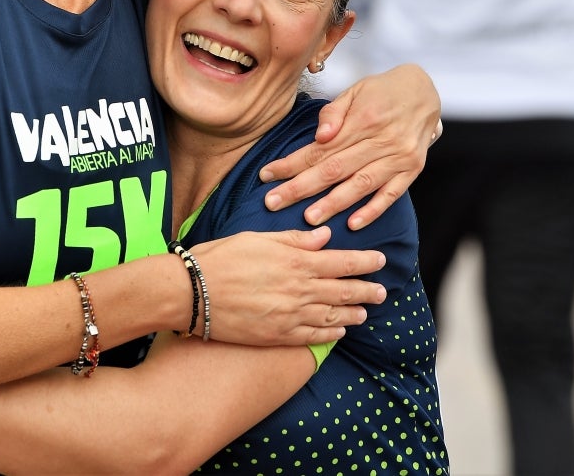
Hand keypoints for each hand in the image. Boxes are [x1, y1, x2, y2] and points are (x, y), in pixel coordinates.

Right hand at [188, 226, 385, 346]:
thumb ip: (294, 239)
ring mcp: (291, 316)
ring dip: (353, 314)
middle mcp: (300, 290)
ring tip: (365, 313)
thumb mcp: (258, 238)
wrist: (192, 293)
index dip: (365, 262)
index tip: (381, 261)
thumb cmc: (221, 258)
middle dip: (366, 290)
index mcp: (296, 261)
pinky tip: (339, 332)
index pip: (342, 261)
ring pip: (333, 316)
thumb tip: (324, 236)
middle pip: (344, 291)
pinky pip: (313, 337)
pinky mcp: (278, 336)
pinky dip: (330, 334)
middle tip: (382, 291)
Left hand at [260, 64, 440, 228]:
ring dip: (333, 204)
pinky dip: (372, 210)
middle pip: (334, 169)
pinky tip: (352, 224)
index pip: (320, 148)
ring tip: (308, 218)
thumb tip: (319, 136)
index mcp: (363, 119)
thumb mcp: (356, 90)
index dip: (291, 163)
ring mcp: (398, 157)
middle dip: (301, 188)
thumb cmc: (382, 90)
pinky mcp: (412, 170)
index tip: (266, 175)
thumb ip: (334, 112)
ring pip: (360, 185)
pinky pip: (391, 194)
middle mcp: (381, 140)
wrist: (425, 90)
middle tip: (274, 203)